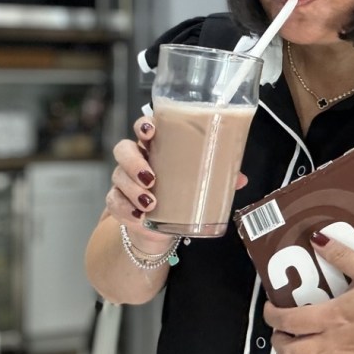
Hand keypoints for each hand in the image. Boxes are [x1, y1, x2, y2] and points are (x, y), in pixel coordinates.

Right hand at [106, 116, 247, 251]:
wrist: (161, 228)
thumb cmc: (180, 195)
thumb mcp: (199, 184)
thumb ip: (218, 178)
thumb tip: (240, 179)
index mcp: (157, 148)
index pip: (144, 128)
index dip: (143, 125)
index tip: (151, 131)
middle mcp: (137, 160)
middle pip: (123, 149)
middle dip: (134, 162)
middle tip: (151, 177)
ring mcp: (124, 181)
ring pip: (118, 177)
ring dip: (132, 190)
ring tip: (150, 203)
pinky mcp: (118, 203)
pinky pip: (114, 203)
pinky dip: (125, 210)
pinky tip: (138, 216)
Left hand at [264, 233, 353, 353]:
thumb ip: (341, 255)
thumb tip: (317, 239)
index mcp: (333, 318)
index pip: (287, 321)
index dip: (272, 316)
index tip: (271, 308)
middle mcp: (334, 346)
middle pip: (288, 352)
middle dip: (278, 342)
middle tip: (282, 330)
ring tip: (297, 353)